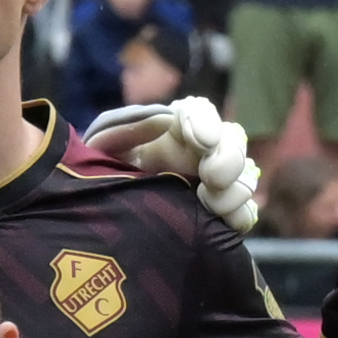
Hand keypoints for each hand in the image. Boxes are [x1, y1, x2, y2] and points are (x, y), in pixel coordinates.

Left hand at [87, 94, 262, 227]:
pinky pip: (243, 214)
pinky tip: (226, 221)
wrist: (94, 224)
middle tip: (211, 176)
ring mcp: (211, 187)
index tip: (202, 141)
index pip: (199, 113)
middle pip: (232, 142)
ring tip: (212, 203)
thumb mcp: (101, 146)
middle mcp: (198, 155)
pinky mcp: (216, 219)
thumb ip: (126, 126)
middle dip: (228, 157)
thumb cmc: (93, 176)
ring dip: (235, 189)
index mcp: (172, 132)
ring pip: (243, 177)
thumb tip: (166, 118)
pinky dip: (241, 215)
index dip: (206, 122)